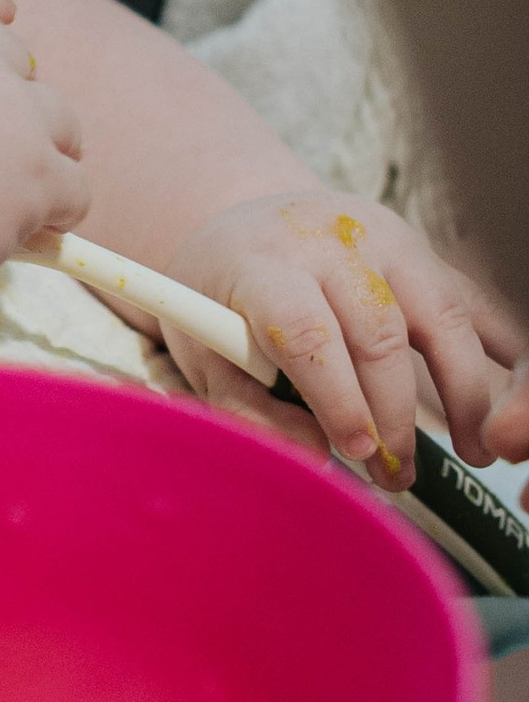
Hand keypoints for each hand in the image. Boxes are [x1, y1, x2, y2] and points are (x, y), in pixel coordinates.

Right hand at [0, 0, 89, 296]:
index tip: (3, 17)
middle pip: (13, 55)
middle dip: (9, 94)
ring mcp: (8, 111)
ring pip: (58, 115)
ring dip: (42, 148)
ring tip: (13, 191)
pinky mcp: (39, 170)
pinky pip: (74, 185)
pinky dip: (58, 210)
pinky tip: (33, 230)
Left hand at [159, 188, 527, 484]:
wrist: (250, 226)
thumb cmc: (223, 300)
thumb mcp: (203, 353)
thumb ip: (244, 409)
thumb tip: (311, 455)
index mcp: (263, 264)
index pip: (306, 331)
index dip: (337, 397)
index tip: (356, 451)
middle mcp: (330, 241)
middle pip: (380, 331)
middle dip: (395, 414)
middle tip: (397, 475)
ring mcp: (385, 239)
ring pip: (442, 315)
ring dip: (465, 391)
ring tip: (473, 451)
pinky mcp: (423, 250)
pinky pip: (471, 300)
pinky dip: (499, 346)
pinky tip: (509, 398)